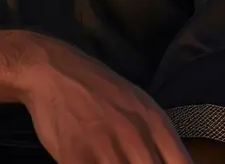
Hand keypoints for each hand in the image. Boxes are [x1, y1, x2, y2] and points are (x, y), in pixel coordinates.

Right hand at [17, 35, 192, 163]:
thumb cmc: (97, 88)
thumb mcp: (139, 103)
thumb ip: (158, 137)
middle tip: (125, 162)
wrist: (51, 70)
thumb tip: (172, 162)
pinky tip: (91, 161)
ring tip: (105, 160)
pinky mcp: (76, 158)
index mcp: (156, 124)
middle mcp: (136, 137)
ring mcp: (106, 148)